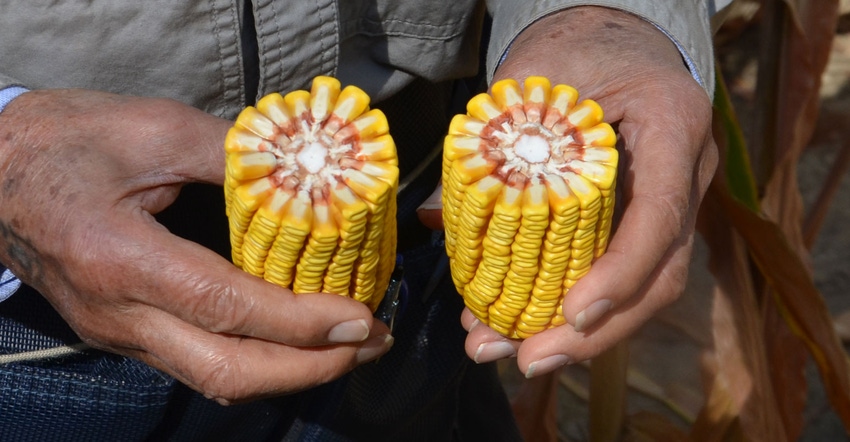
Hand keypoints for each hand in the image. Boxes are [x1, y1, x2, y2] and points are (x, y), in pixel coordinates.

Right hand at [0, 89, 391, 402]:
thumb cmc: (68, 141)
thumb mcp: (155, 129)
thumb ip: (235, 154)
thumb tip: (306, 174)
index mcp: (121, 258)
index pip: (228, 308)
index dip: (301, 322)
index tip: (358, 317)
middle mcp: (119, 313)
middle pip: (226, 372)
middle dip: (310, 368)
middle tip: (369, 343)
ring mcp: (118, 332)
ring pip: (213, 380)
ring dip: (290, 373)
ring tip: (348, 349)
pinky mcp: (122, 334)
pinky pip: (198, 365)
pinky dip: (256, 363)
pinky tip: (295, 342)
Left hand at [453, 7, 717, 375]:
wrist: (613, 39)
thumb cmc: (579, 47)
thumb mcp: (538, 74)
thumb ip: (500, 135)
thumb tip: (434, 216)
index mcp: (673, 126)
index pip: (660, 214)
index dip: (621, 272)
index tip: (574, 313)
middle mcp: (685, 175)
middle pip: (659, 274)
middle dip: (594, 332)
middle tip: (525, 359)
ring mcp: (668, 204)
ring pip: (639, 288)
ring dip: (574, 334)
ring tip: (501, 351)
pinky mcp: (639, 223)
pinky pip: (614, 275)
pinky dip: (565, 306)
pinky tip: (511, 323)